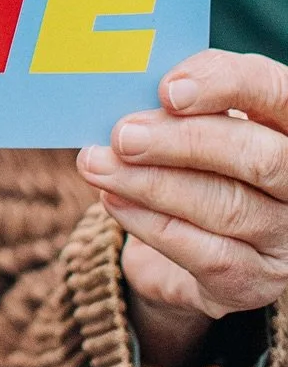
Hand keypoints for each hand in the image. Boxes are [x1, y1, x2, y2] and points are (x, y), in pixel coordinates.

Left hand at [78, 49, 287, 366]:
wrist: (199, 251)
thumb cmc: (196, 167)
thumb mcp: (196, 128)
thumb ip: (179, 108)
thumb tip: (128, 96)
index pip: (276, 91)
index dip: (226, 85)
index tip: (168, 90)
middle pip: (257, 157)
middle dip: (182, 142)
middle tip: (123, 135)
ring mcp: (285, 237)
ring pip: (226, 207)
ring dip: (151, 183)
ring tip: (98, 165)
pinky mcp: (256, 282)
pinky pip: (204, 252)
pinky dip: (148, 222)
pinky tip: (113, 199)